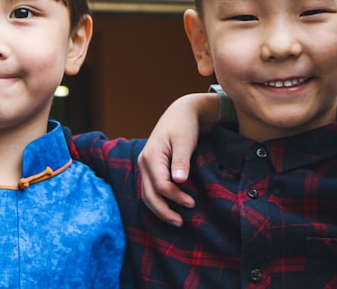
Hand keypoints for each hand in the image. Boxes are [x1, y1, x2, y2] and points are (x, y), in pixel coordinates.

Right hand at [136, 93, 218, 226]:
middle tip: (180, 222)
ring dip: (160, 209)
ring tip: (176, 220)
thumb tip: (179, 181)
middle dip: (164, 211)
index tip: (192, 203)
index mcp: (152, 156)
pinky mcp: (151, 168)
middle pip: (149, 194)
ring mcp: (145, 166)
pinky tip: (170, 208)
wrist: (180, 113)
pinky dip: (159, 201)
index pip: (161, 184)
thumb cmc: (184, 126)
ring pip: (147, 194)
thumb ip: (181, 160)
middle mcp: (144, 162)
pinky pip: (150, 189)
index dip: (176, 197)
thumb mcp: (185, 140)